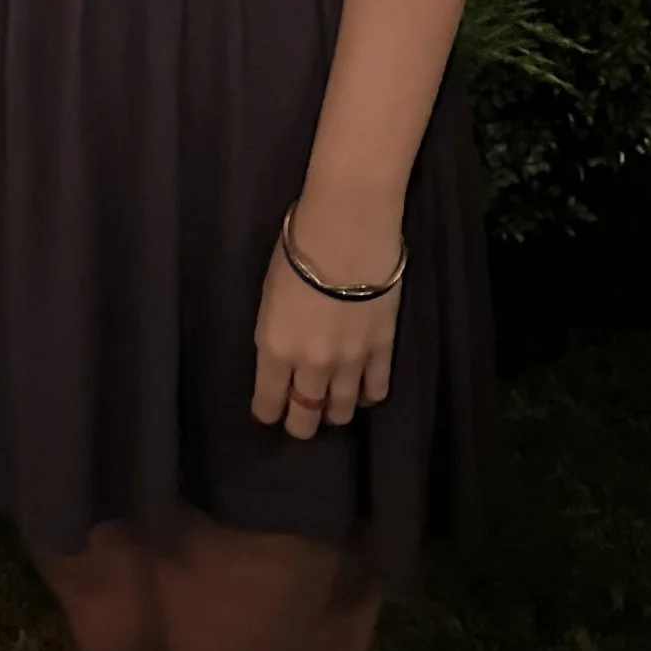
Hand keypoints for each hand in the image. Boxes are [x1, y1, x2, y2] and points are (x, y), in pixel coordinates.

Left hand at [250, 211, 403, 439]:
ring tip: (333, 407)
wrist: (347, 228)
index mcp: (276, 349)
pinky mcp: (382, 350)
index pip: (268, 402)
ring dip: (335, 412)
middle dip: (301, 422)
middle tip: (301, 416)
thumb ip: (278, 333)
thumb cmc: (297, 247)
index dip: (267, 411)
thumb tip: (286, 350)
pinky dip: (369, 396)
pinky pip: (377, 390)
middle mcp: (311, 366)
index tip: (269, 409)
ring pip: (342, 411)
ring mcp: (350, 362)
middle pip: (305, 417)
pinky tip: (364, 391)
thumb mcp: (270, 295)